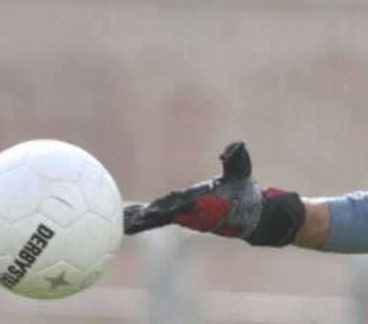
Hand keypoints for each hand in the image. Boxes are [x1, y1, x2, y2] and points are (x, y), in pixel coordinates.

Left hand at [123, 141, 304, 246]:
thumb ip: (237, 161)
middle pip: (163, 217)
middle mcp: (189, 214)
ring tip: (120, 222)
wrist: (247, 214)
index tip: (152, 211)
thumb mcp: (242, 175)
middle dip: (146, 220)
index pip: (182, 206)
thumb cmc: (243, 193)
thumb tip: (237, 144)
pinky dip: (142, 217)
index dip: (167, 209)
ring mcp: (183, 216)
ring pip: (157, 219)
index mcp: (201, 205)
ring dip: (139, 221)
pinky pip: (158, 217)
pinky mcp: (180, 214)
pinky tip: (126, 219)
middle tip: (127, 222)